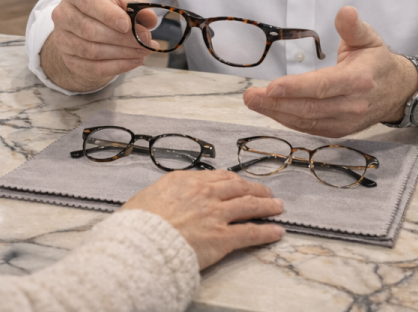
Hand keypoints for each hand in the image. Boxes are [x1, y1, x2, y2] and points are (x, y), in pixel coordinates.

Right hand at [42, 0, 158, 91]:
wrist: (93, 21)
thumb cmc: (109, 6)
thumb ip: (137, 5)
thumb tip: (149, 18)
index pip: (89, 3)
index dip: (109, 15)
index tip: (127, 25)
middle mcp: (63, 14)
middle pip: (90, 30)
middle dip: (122, 39)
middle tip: (145, 42)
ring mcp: (62, 38)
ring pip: (91, 51)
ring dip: (122, 54)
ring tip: (143, 51)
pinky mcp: (68, 58)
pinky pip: (92, 67)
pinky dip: (116, 66)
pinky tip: (134, 61)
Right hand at [122, 170, 284, 268]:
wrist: (143, 241)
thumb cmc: (139, 223)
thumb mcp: (148, 196)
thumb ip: (164, 194)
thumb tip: (165, 198)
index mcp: (185, 180)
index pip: (217, 176)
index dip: (233, 179)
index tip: (240, 182)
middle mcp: (204, 192)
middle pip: (238, 186)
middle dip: (255, 189)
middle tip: (266, 192)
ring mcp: (216, 214)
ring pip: (249, 204)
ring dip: (267, 205)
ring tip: (278, 206)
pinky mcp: (223, 237)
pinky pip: (251, 232)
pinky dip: (267, 231)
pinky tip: (277, 231)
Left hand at [242, 6, 417, 137]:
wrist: (398, 91)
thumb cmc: (376, 61)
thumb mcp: (369, 38)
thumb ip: (353, 27)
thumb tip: (345, 11)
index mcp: (359, 80)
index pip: (323, 86)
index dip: (297, 88)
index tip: (272, 86)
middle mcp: (353, 105)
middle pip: (310, 107)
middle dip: (276, 102)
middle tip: (250, 95)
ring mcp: (346, 121)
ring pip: (307, 121)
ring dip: (276, 113)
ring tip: (253, 102)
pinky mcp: (339, 130)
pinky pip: (310, 128)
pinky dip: (287, 121)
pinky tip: (270, 110)